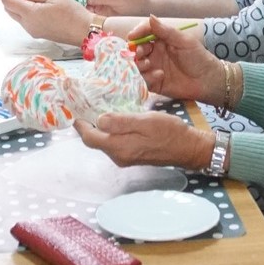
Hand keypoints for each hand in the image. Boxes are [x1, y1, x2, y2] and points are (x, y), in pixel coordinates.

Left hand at [0, 0, 90, 43]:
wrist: (84, 31)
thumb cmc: (73, 13)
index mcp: (30, 13)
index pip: (8, 1)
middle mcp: (28, 24)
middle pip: (9, 9)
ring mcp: (32, 30)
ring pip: (16, 16)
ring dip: (14, 4)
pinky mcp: (38, 33)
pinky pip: (24, 21)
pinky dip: (22, 11)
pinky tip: (30, 3)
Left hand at [77, 111, 213, 169]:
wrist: (188, 148)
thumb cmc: (169, 132)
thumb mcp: (145, 121)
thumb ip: (121, 122)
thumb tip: (98, 120)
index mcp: (119, 148)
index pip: (90, 138)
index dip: (80, 125)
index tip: (75, 111)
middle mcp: (119, 156)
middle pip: (95, 142)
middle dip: (87, 127)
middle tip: (85, 107)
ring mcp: (126, 158)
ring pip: (105, 143)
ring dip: (99, 129)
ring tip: (98, 110)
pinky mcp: (133, 156)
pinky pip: (115, 144)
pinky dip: (110, 133)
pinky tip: (115, 120)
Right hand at [132, 16, 220, 102]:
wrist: (208, 80)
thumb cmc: (199, 57)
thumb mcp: (184, 41)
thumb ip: (166, 31)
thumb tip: (150, 17)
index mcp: (161, 41)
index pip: (144, 34)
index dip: (137, 33)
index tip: (132, 36)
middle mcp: (155, 54)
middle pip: (137, 50)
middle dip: (136, 50)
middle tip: (140, 53)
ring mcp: (154, 68)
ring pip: (138, 65)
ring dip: (139, 64)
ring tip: (148, 65)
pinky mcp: (155, 83)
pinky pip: (144, 80)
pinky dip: (148, 77)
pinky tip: (160, 76)